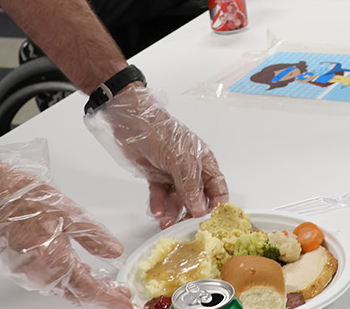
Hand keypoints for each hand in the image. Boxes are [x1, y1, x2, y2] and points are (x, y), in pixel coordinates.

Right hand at [0, 162, 131, 306]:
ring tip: (103, 283)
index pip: (87, 288)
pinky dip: (65, 281)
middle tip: (118, 291)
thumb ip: (94, 237)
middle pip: (75, 293)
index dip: (108, 297)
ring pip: (61, 289)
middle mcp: (39, 274)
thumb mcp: (71, 214)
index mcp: (54, 260)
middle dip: (98, 294)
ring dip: (82, 289)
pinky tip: (76, 273)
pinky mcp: (19, 270)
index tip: (124, 301)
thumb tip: (114, 251)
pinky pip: (47, 282)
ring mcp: (26, 274)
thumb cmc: (28, 199)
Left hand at [85, 84, 227, 227]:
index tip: (210, 221)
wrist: (132, 123)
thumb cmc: (161, 132)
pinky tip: (157, 210)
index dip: (217, 205)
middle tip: (185, 226)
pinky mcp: (157, 178)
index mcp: (204, 162)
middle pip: (197, 198)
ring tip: (166, 220)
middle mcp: (191, 170)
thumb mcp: (181, 160)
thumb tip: (199, 208)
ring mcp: (173, 174)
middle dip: (191, 213)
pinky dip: (159, 205)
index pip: (218, 189)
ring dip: (173, 212)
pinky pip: (161, 197)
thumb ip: (191, 186)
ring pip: (178, 200)